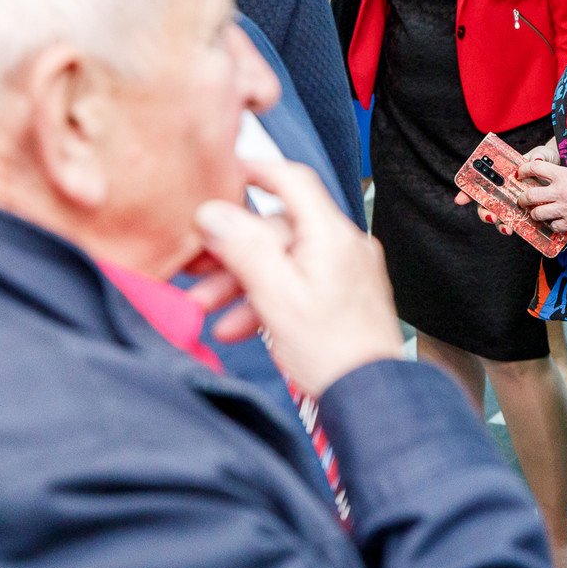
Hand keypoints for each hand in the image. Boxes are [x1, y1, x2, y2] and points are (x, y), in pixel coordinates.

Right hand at [195, 160, 402, 395]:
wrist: (370, 396)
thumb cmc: (330, 350)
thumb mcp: (276, 297)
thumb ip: (244, 250)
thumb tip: (213, 212)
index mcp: (330, 235)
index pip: (293, 181)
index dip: (255, 171)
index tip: (221, 176)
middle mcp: (342, 245)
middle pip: (277, 231)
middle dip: (232, 254)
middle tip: (196, 274)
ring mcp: (344, 270)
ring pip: (281, 261)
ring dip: (242, 283)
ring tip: (207, 311)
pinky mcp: (342, 295)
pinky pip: (297, 284)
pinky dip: (266, 299)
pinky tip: (238, 328)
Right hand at [454, 140, 559, 232]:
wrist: (562, 172)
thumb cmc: (546, 161)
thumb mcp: (542, 155)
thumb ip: (538, 156)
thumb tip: (534, 160)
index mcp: (502, 176)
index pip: (480, 184)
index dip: (467, 192)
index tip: (459, 199)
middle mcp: (504, 192)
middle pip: (486, 205)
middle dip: (484, 213)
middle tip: (490, 216)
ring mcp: (515, 203)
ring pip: (500, 217)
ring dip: (500, 224)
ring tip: (507, 228)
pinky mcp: (527, 212)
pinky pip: (518, 223)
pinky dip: (516, 228)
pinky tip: (519, 230)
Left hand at [518, 159, 566, 231]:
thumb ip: (566, 176)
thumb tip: (553, 178)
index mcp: (564, 175)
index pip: (535, 168)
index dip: (524, 170)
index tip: (521, 172)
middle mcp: (562, 192)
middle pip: (530, 195)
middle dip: (522, 198)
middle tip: (522, 198)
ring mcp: (566, 210)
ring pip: (537, 214)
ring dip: (535, 213)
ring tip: (537, 211)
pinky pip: (553, 226)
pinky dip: (552, 224)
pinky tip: (555, 220)